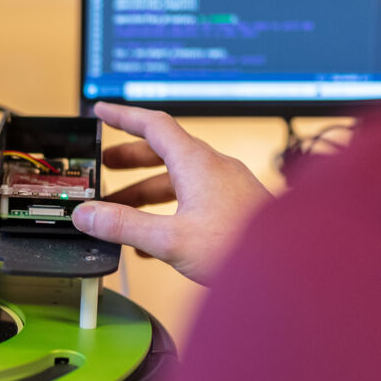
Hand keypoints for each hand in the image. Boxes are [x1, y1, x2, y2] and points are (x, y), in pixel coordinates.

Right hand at [73, 102, 271, 285]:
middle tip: (105, 167)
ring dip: (146, 191)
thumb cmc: (243, 247)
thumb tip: (88, 215)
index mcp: (197, 163)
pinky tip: (153, 239)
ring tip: (121, 211)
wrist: (292, 270)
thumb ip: (124, 226)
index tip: (102, 110)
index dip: (124, 116)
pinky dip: (167, 210)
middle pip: (164, 152)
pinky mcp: (236, 208)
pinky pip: (194, 199)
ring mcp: (228, 187)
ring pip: (178, 179)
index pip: (154, 124)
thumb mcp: (170, 238)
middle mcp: (214, 168)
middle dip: (130, 159)